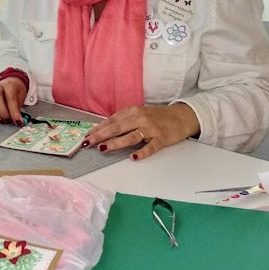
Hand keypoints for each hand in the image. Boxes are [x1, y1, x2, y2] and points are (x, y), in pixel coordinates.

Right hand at [0, 77, 25, 125]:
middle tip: (8, 120)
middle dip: (2, 112)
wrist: (10, 84)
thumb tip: (18, 121)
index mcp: (8, 85)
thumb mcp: (21, 97)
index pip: (10, 97)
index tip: (18, 121)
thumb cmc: (15, 91)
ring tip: (1, 121)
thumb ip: (18, 107)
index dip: (14, 111)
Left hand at [83, 103, 199, 160]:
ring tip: (104, 149)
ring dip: (116, 143)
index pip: (111, 121)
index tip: (86, 136)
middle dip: (101, 136)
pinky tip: (133, 157)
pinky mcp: (162, 139)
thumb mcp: (139, 113)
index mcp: (133, 111)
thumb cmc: (157, 116)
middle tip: (88, 143)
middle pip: (117, 128)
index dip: (98, 128)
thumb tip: (103, 129)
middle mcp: (140, 118)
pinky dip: (142, 152)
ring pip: (131, 136)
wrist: (182, 116)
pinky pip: (151, 146)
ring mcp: (151, 129)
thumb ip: (123, 120)